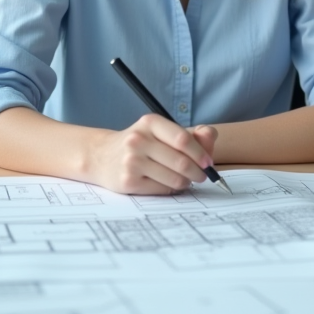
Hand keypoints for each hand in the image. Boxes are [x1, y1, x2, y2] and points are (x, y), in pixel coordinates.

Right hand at [88, 114, 217, 194]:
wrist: (102, 156)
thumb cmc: (140, 144)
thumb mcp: (162, 132)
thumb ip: (191, 134)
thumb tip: (211, 137)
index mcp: (150, 123)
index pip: (183, 139)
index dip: (201, 153)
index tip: (208, 163)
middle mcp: (138, 140)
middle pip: (181, 161)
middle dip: (198, 172)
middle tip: (202, 176)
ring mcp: (131, 161)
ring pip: (174, 179)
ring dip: (186, 182)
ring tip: (185, 180)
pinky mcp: (128, 182)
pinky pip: (162, 190)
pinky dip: (171, 189)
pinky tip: (168, 183)